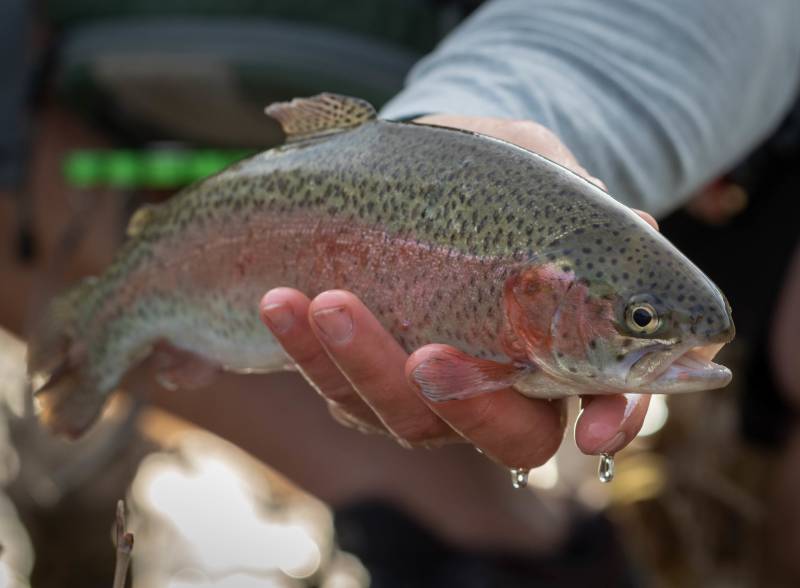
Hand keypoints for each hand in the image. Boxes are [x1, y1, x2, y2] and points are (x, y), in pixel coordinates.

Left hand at [258, 115, 656, 469]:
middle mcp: (504, 381)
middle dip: (465, 404)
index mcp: (564, 339)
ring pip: (408, 419)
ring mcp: (433, 391)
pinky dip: (310, 352)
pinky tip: (284, 302)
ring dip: (363, 369)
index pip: (611, 396)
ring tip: (326, 302)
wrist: (411, 166)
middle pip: (507, 435)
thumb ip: (574, 197)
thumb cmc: (489, 168)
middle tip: (428, 359)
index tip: (593, 434)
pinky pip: (341, 390)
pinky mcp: (369, 383)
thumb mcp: (533, 163)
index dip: (613, 419)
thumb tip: (629, 227)